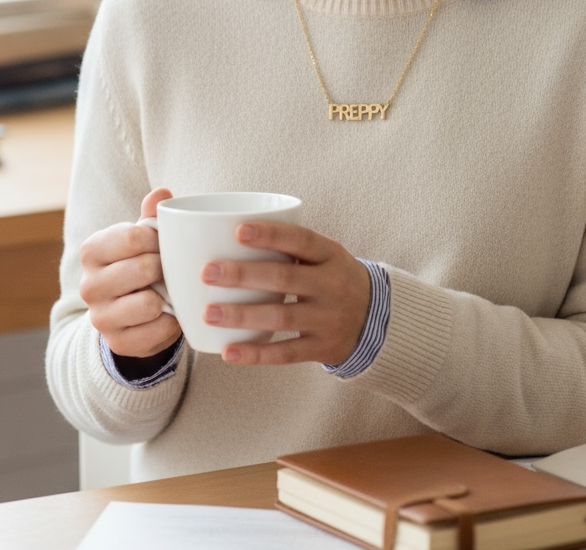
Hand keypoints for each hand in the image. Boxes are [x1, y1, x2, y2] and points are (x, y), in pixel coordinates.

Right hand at [78, 187, 182, 357]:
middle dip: (165, 267)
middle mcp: (89, 285)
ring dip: (167, 296)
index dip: (159, 238)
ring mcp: (100, 317)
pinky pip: (157, 330)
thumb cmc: (137, 263)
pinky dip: (170, 322)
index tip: (165, 242)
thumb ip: (151, 215)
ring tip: (167, 290)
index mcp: (92, 251)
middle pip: (143, 268)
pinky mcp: (117, 343)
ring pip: (149, 303)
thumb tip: (162, 193)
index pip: (134, 236)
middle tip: (169, 268)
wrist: (127, 312)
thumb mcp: (142, 238)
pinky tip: (167, 314)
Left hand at [200, 222, 370, 366]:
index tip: (237, 231)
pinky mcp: (322, 348)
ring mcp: (328, 319)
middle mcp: (332, 285)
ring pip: (281, 317)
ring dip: (242, 315)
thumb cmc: (333, 277)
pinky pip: (286, 353)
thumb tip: (228, 234)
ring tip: (209, 313)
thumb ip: (290, 246)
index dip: (270, 234)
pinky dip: (256, 354)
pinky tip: (228, 352)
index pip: (300, 239)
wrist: (377, 318)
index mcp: (330, 255)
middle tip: (208, 272)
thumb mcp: (325, 255)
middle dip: (243, 275)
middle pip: (284, 278)